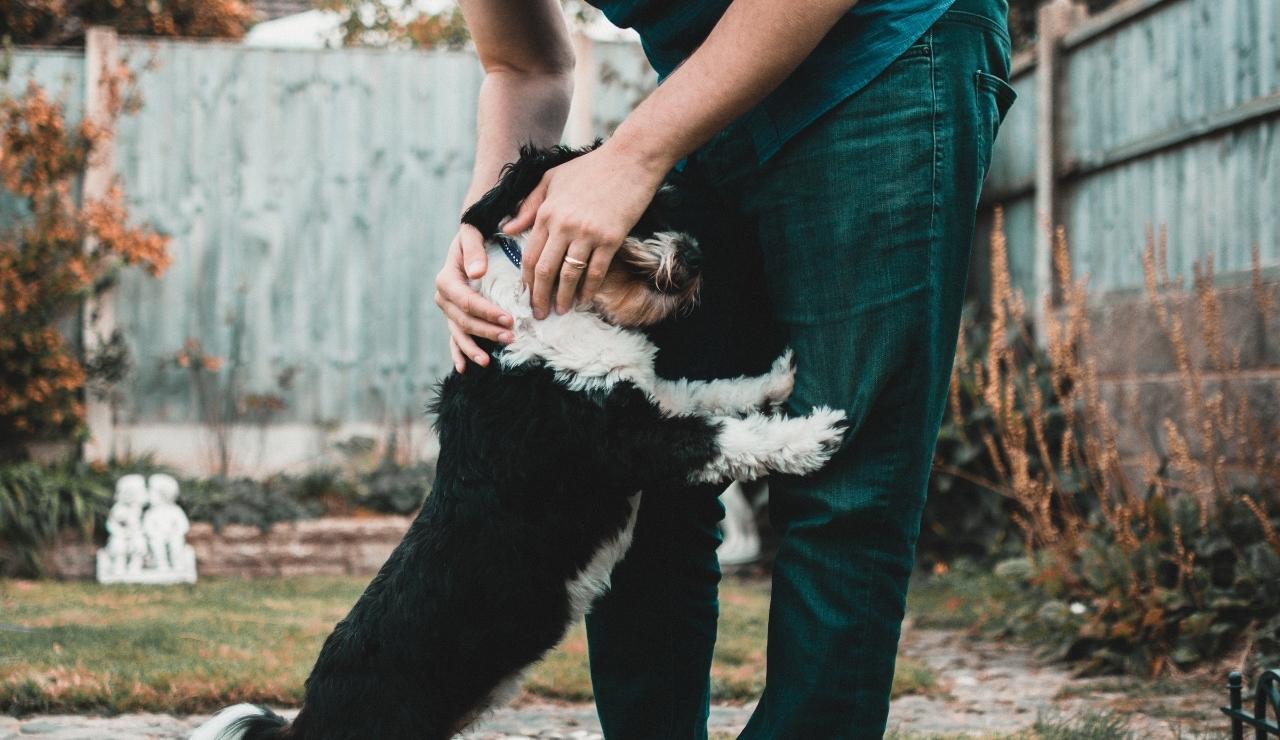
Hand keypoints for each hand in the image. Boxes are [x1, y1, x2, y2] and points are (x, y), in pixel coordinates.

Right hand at [433, 223, 513, 371]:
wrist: (471, 236)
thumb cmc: (475, 233)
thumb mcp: (472, 234)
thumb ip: (474, 250)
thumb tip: (477, 272)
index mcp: (447, 279)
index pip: (466, 301)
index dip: (486, 312)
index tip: (509, 319)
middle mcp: (444, 297)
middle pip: (464, 320)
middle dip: (486, 331)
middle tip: (510, 337)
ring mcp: (448, 310)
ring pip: (459, 333)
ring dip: (473, 348)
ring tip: (487, 362)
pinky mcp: (455, 316)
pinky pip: (455, 338)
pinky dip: (458, 353)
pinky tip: (464, 369)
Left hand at [502, 141, 670, 318]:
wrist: (630, 159)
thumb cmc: (591, 167)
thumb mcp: (551, 179)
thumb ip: (529, 205)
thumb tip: (507, 229)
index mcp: (547, 212)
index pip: (530, 255)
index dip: (527, 281)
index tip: (526, 296)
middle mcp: (563, 225)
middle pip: (545, 270)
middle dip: (540, 296)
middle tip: (538, 314)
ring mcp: (587, 233)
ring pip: (569, 275)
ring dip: (563, 297)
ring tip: (561, 311)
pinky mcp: (610, 239)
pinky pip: (596, 271)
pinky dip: (589, 289)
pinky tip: (585, 299)